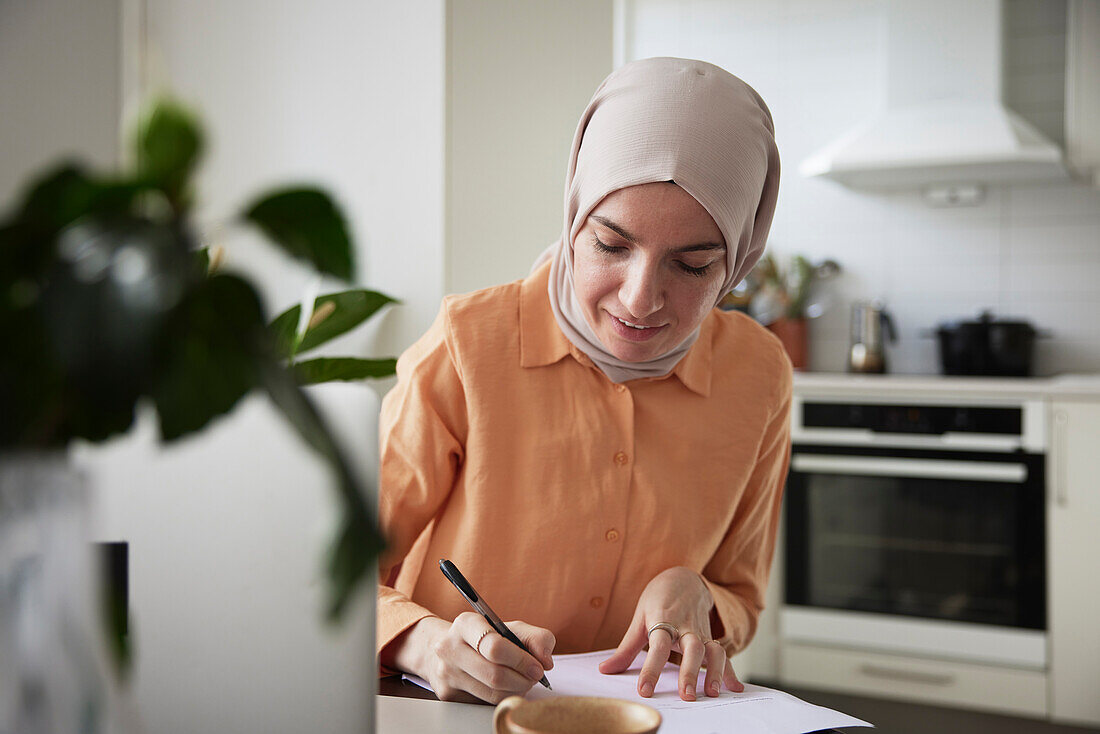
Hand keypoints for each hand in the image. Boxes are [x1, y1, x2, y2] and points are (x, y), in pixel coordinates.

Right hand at [398, 613, 554, 703]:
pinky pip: (484, 703)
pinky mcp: (447, 694)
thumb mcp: (511, 628)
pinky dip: (502, 698)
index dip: (521, 661)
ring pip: (491, 693)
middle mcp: (449, 647)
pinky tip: (505, 688)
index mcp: (466, 624)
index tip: (538, 668)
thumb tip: (545, 661)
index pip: (494, 647)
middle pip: (494, 674)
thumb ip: (536, 638)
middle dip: (522, 679)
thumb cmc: (486, 637)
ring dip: (516, 690)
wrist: (448, 648)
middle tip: (534, 678)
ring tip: (522, 681)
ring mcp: (446, 672)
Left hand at [598, 567, 742, 700]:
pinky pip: (723, 654)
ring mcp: (700, 632)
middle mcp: (685, 627)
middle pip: (691, 648)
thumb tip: (605, 670)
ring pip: (713, 650)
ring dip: (715, 671)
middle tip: (687, 695)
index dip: (651, 669)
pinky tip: (735, 688)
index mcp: (663, 621)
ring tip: (712, 693)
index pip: (657, 646)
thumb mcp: (639, 619)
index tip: (645, 691)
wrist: (683, 579)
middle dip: (690, 672)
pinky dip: (731, 671)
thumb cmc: (658, 600)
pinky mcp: (711, 637)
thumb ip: (625, 648)